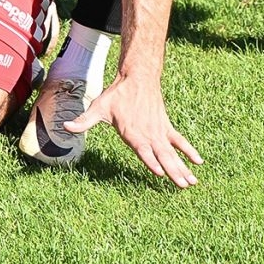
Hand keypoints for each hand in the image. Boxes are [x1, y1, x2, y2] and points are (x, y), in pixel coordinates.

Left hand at [65, 75, 201, 187]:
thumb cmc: (117, 95)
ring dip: (183, 167)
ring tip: (192, 182)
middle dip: (172, 171)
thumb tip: (64, 127)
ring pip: (173, 152)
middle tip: (182, 186)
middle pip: (162, 156)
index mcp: (132, 132)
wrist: (138, 77)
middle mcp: (148, 134)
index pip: (143, 150)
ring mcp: (159, 131)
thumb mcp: (98, 107)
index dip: (151, 162)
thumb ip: (83, 121)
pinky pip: (179, 141)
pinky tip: (198, 163)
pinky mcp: (166, 127)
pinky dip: (189, 151)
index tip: (160, 174)